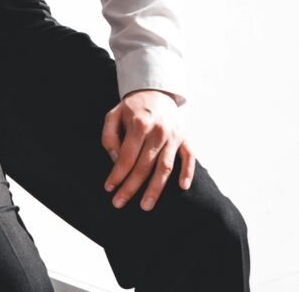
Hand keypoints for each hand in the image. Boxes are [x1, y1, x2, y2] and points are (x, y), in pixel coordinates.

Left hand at [101, 89, 194, 211]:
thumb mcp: (113, 115)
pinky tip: (182, 188)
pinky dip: (188, 172)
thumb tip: (115, 161)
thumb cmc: (132, 108)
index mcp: (139, 124)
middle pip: (144, 166)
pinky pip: (189, 157)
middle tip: (119, 203)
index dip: (117, 175)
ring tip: (145, 206)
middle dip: (131, 187)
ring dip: (155, 189)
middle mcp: (158, 130)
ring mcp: (174, 135)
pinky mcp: (185, 138)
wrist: (156, 92)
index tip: (109, 188)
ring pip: (165, 167)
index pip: (126, 157)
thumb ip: (109, 137)